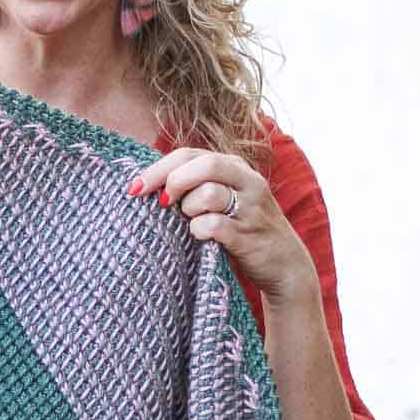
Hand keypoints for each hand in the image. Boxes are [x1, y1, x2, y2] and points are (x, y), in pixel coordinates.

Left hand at [126, 148, 315, 302]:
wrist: (284, 265)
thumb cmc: (241, 229)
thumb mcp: (223, 198)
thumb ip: (195, 185)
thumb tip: (149, 184)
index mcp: (235, 167)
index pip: (190, 154)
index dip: (158, 168)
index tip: (134, 187)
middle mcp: (247, 181)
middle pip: (202, 165)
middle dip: (172, 182)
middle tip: (162, 204)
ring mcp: (251, 208)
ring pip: (207, 194)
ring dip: (188, 211)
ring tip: (192, 222)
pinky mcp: (249, 235)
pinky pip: (212, 226)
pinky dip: (198, 232)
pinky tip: (200, 237)